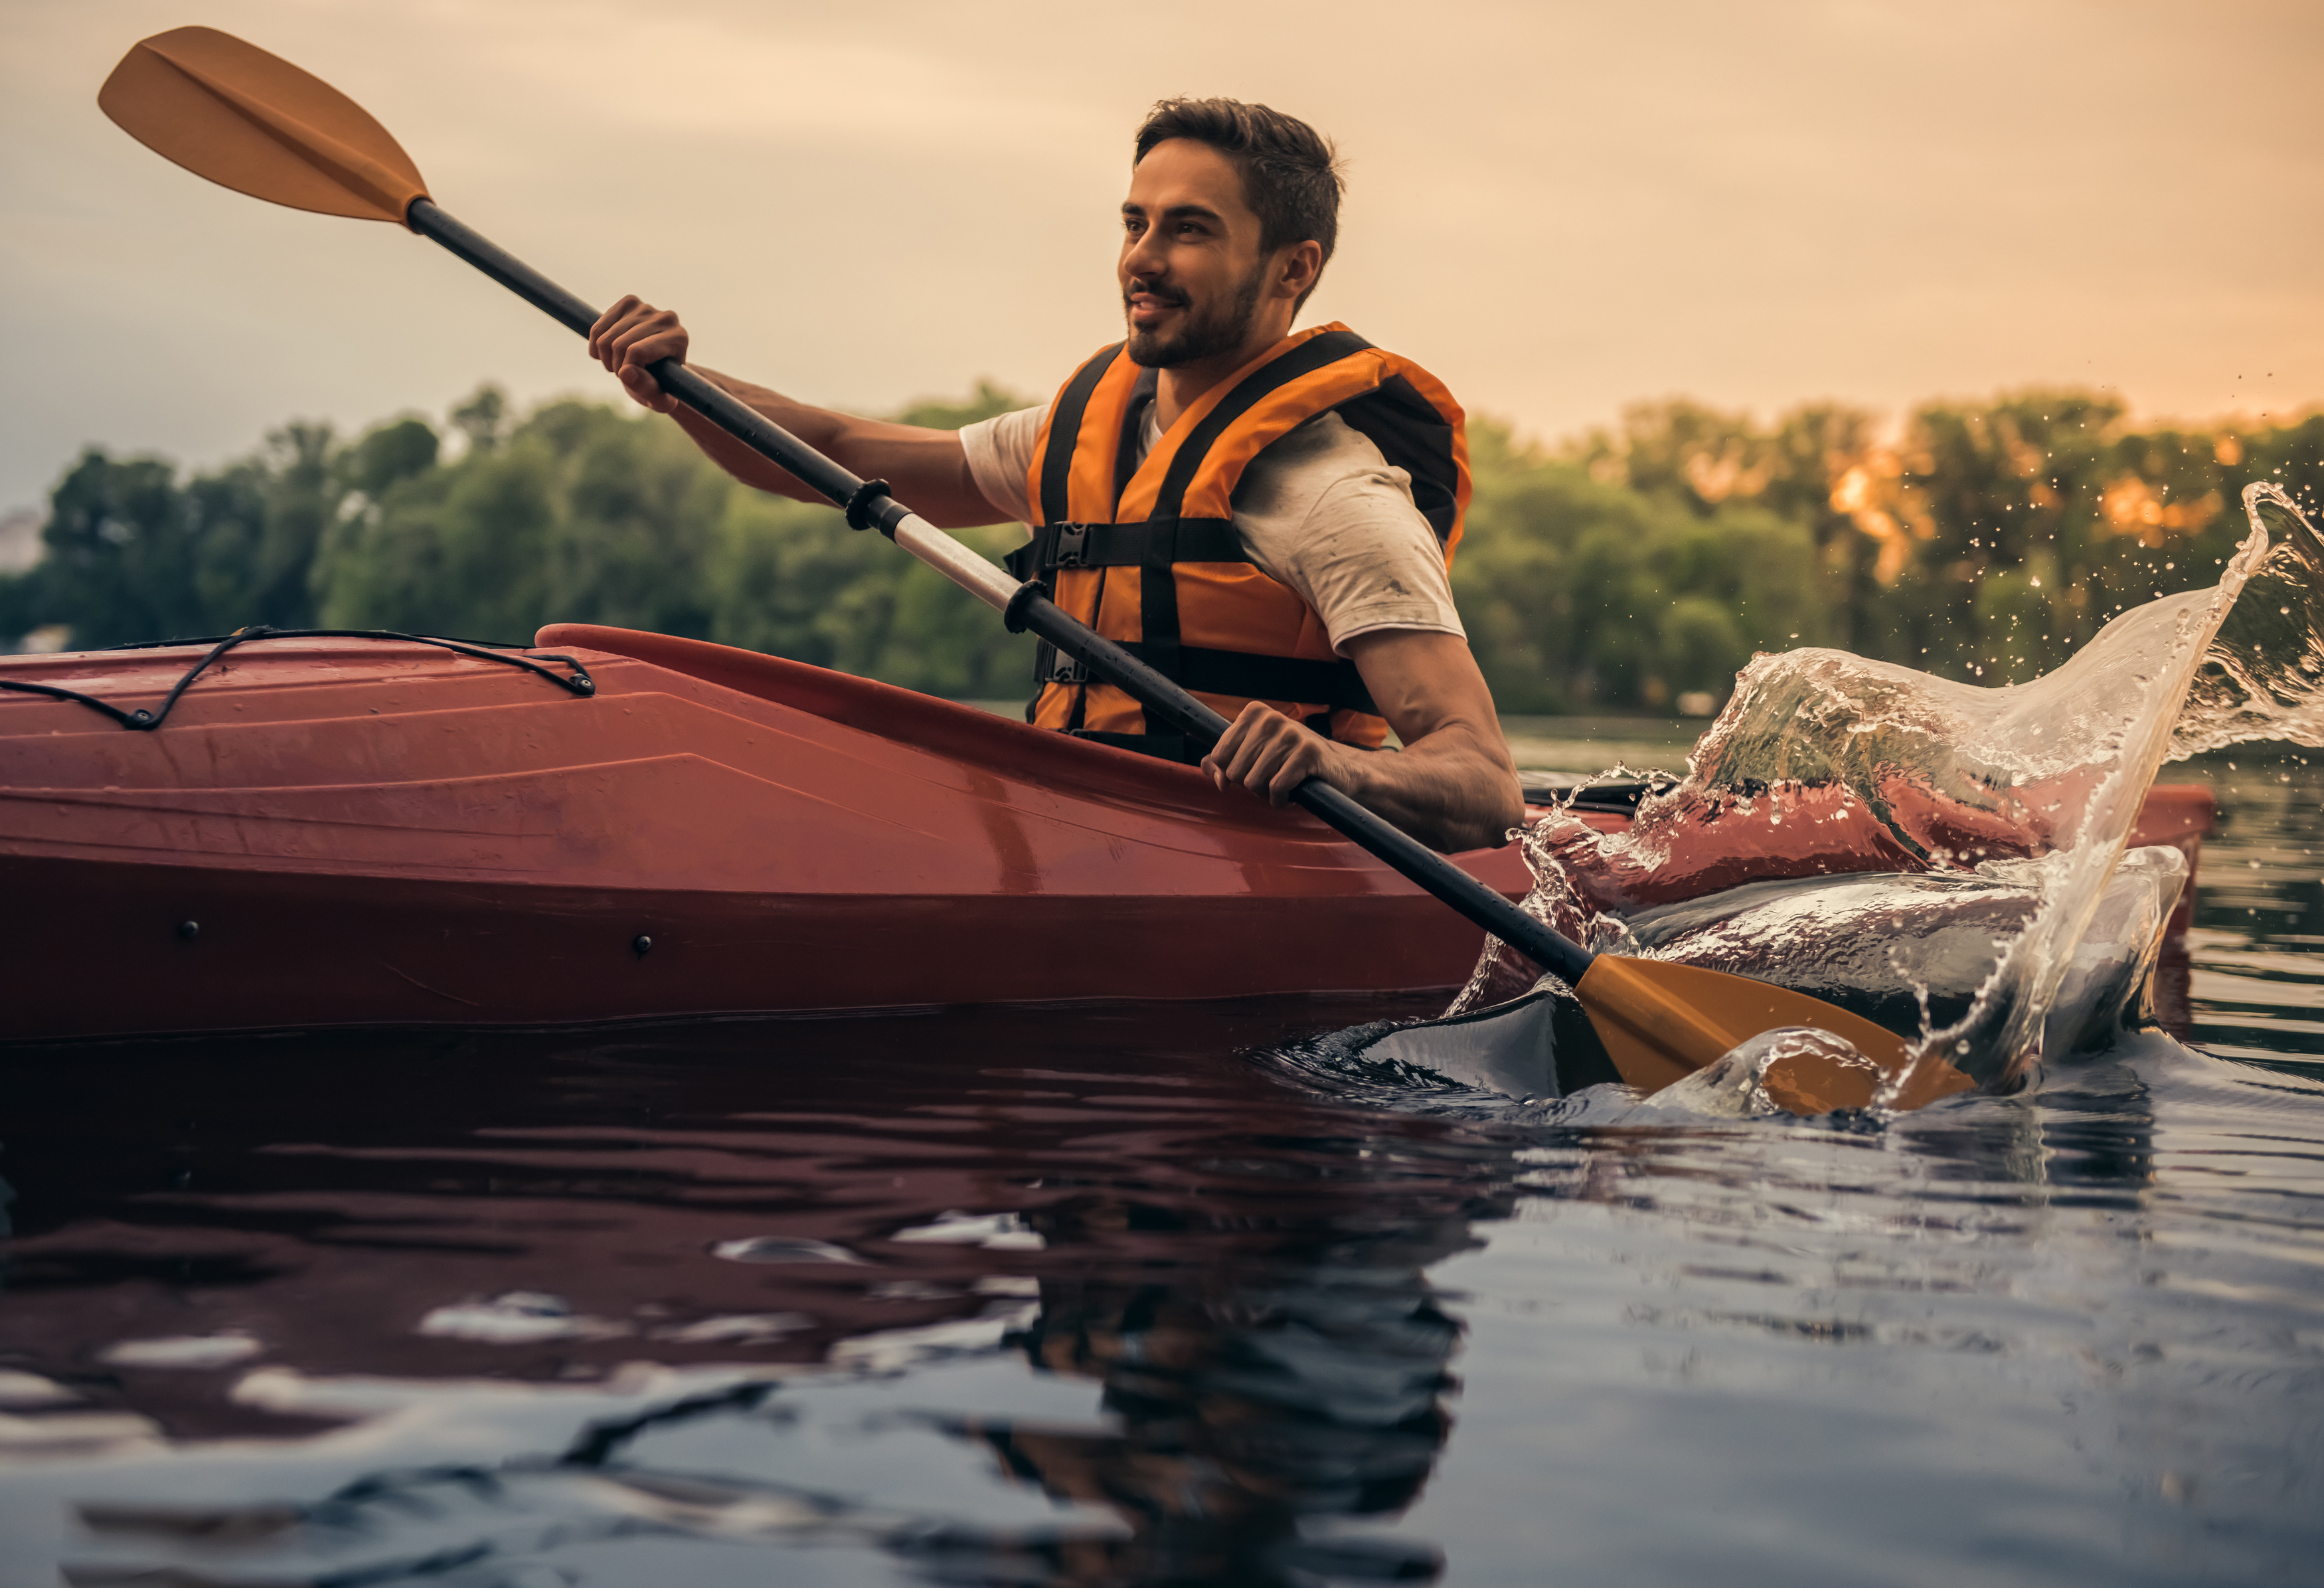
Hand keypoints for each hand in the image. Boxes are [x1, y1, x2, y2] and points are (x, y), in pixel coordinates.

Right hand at [586, 295, 687, 412]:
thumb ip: (647, 390)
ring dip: (605, 358)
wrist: (657, 370)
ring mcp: (647, 307)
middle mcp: (666, 318)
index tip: (633, 379)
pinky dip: (596, 346)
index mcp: (678, 338)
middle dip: (616, 366)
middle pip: (619, 344)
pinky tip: (607, 353)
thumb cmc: (660, 387)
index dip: (625, 370)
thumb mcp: (658, 399)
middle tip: (626, 374)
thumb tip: (626, 373)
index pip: (636, 351)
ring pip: (604, 337)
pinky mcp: (629, 302)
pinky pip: (598, 328)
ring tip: (620, 364)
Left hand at [1202, 701, 1343, 805]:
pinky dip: (1281, 800)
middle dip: (1251, 785)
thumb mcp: (1256, 755)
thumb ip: (1225, 760)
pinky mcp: (1307, 753)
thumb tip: (1211, 770)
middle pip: (1235, 772)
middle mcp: (1271, 719)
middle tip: (1271, 780)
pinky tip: (1293, 793)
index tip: (1248, 773)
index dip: (1229, 774)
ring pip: (1254, 782)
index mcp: (1254, 714)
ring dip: (1267, 794)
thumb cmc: (1292, 762)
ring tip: (1283, 785)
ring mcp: (1290, 734)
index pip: (1218, 755)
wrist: (1338, 769)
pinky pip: (1276, 788)